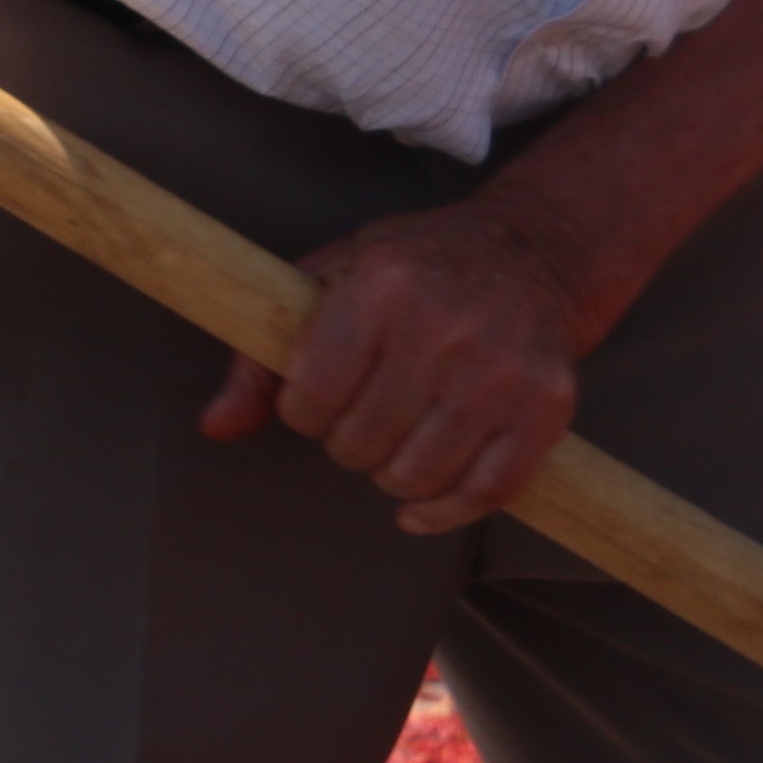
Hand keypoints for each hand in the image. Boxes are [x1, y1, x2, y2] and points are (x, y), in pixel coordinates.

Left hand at [202, 198, 588, 533]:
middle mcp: (445, 326)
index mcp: (382, 284)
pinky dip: (447, 512)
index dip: (304, 410)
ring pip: (417, 475)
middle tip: (369, 415)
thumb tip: (217, 427)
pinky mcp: (546, 407)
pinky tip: (425, 504)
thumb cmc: (416, 269)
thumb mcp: (327, 282)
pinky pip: (486, 492)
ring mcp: (502, 370)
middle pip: (360, 444)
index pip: (310, 399)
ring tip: (401, 440)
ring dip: (395, 476)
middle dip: (351, 442)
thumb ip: (262, 356)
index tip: (323, 395)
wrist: (532, 251)